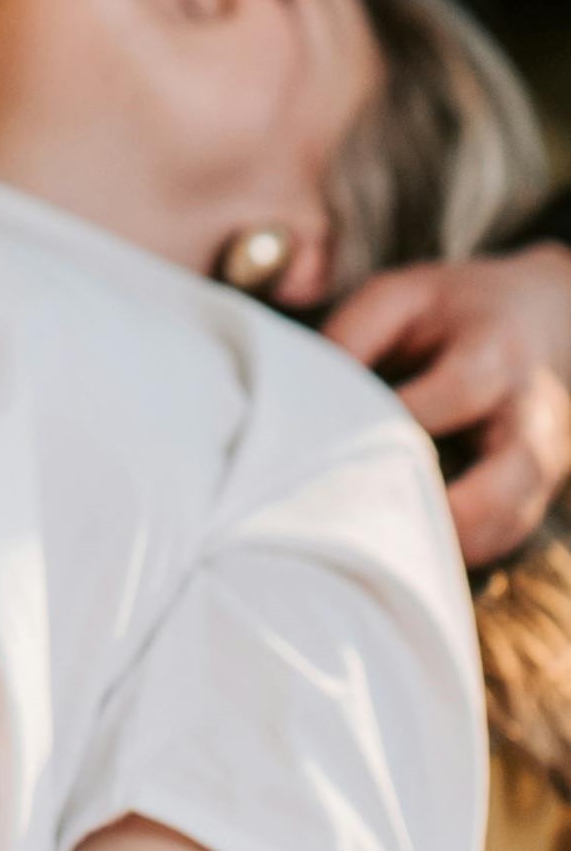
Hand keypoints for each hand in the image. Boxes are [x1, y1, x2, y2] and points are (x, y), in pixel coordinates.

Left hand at [324, 245, 570, 564]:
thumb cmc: (453, 310)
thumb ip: (353, 335)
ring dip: (445, 544)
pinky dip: (457, 552)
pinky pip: (505, 537)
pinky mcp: (537, 490)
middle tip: (361, 521)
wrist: (545, 314)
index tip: (331, 440)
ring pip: (508, 523)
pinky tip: (401, 554)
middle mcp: (531, 416)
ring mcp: (543, 460)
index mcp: (494, 354)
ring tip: (375, 550)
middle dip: (437, 509)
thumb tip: (304, 396)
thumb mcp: (400, 296)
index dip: (395, 421)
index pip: (453, 394)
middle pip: (505, 480)